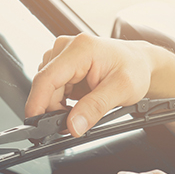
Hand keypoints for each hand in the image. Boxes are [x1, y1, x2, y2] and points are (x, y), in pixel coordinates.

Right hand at [25, 34, 165, 136]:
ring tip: (83, 107)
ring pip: (47, 90)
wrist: (140, 63)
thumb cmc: (134, 69)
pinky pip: (52, 88)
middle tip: (75, 123)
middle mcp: (67, 47)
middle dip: (55, 109)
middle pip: (46, 87)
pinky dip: (61, 101)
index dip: (37, 103)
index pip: (47, 78)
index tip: (34, 123)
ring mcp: (62, 55)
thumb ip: (95, 109)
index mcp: (81, 49)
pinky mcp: (61, 64)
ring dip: (59, 105)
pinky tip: (78, 101)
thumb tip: (73, 125)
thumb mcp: (121, 91)